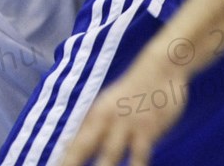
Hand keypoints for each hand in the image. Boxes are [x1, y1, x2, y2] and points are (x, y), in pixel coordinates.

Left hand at [58, 52, 188, 165]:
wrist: (159, 68)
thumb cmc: (133, 92)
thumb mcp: (108, 106)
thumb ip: (92, 126)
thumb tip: (69, 146)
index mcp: (94, 115)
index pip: (74, 143)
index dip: (63, 159)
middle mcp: (106, 119)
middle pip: (84, 146)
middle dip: (72, 162)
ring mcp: (126, 124)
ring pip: (110, 153)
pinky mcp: (147, 128)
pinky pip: (140, 154)